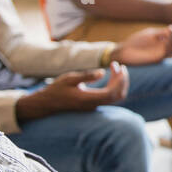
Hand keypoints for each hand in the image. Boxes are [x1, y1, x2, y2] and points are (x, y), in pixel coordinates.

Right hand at [15, 65, 129, 122]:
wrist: (49, 102)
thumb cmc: (58, 89)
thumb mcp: (69, 79)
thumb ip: (86, 76)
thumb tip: (103, 73)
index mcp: (87, 99)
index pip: (111, 92)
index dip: (119, 81)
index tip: (118, 66)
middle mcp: (93, 105)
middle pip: (117, 95)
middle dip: (122, 80)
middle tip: (118, 65)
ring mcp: (95, 106)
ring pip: (116, 97)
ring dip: (119, 83)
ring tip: (116, 68)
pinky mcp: (95, 104)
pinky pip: (110, 97)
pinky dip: (114, 86)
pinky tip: (112, 76)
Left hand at [111, 25, 171, 64]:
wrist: (124, 51)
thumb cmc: (136, 41)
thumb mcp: (151, 34)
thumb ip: (163, 32)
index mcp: (162, 42)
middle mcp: (163, 48)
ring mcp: (161, 54)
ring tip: (171, 31)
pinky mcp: (157, 59)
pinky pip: (168, 52)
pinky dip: (170, 45)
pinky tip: (167, 38)